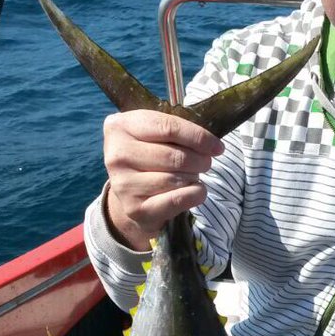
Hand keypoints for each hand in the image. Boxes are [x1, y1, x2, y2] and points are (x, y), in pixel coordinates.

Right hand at [103, 110, 223, 249]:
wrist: (132, 193)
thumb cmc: (149, 155)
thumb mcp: (154, 134)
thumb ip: (177, 130)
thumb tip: (212, 144)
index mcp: (120, 126)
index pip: (168, 128)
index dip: (198, 137)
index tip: (217, 146)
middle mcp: (117, 154)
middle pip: (174, 156)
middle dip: (200, 160)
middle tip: (206, 162)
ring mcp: (123, 183)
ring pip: (176, 178)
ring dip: (195, 177)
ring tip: (193, 175)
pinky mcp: (134, 208)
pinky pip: (177, 199)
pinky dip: (195, 194)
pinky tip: (196, 190)